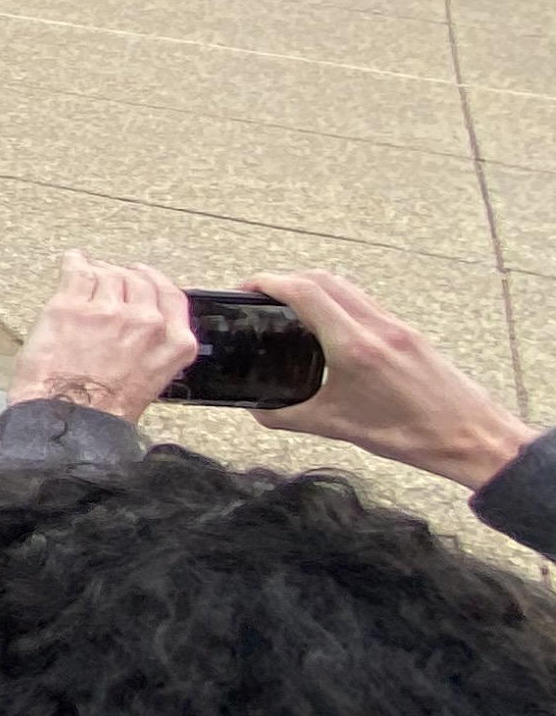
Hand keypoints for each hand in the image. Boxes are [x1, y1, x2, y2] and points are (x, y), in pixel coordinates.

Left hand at [3, 252, 195, 424]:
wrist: (69, 417)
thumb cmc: (104, 409)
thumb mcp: (152, 381)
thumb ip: (154, 351)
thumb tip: (141, 331)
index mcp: (173, 344)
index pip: (172, 296)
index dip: (155, 282)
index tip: (146, 276)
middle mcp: (146, 323)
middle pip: (139, 280)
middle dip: (124, 276)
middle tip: (112, 276)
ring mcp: (109, 311)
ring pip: (108, 273)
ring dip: (99, 271)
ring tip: (89, 271)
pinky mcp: (72, 306)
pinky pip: (78, 270)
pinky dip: (75, 261)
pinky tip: (73, 260)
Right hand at [244, 270, 536, 489]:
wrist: (471, 437)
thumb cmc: (412, 435)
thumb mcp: (338, 428)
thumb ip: (289, 416)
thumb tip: (258, 411)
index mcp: (355, 347)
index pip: (305, 292)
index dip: (268, 282)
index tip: (245, 289)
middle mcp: (376, 327)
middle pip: (323, 278)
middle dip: (285, 279)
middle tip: (260, 296)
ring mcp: (396, 326)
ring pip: (346, 286)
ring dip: (313, 285)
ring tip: (289, 306)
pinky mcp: (408, 333)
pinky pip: (365, 301)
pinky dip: (338, 300)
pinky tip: (328, 326)